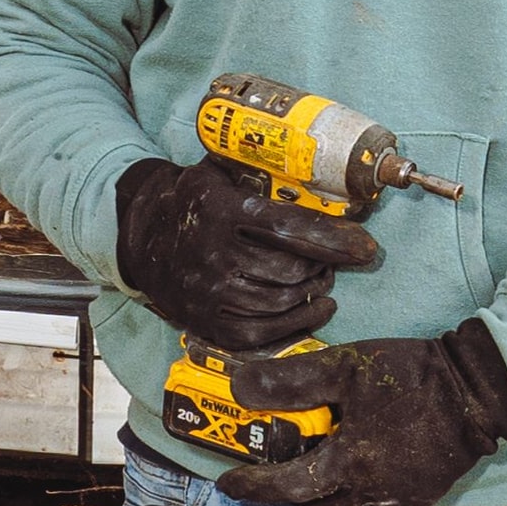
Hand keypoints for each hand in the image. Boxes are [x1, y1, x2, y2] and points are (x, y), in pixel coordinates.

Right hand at [115, 153, 379, 352]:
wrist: (140, 237)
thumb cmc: (192, 202)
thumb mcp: (217, 172)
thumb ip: (259, 172)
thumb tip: (322, 171)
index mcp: (220, 211)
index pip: (288, 228)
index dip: (333, 239)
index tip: (366, 246)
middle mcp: (212, 254)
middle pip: (290, 269)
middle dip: (324, 266)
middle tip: (336, 261)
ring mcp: (208, 293)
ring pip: (281, 303)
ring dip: (313, 294)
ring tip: (323, 281)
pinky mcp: (207, 323)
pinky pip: (263, 334)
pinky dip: (297, 324)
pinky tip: (313, 309)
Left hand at [213, 323, 506, 505]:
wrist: (479, 392)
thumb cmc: (411, 377)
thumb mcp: (344, 368)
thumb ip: (290, 381)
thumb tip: (238, 387)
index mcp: (348, 465)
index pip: (286, 487)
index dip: (253, 486)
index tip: (228, 482)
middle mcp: (370, 493)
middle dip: (280, 496)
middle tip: (259, 479)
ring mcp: (397, 501)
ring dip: (312, 501)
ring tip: (297, 479)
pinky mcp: (417, 501)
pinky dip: (345, 503)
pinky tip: (342, 484)